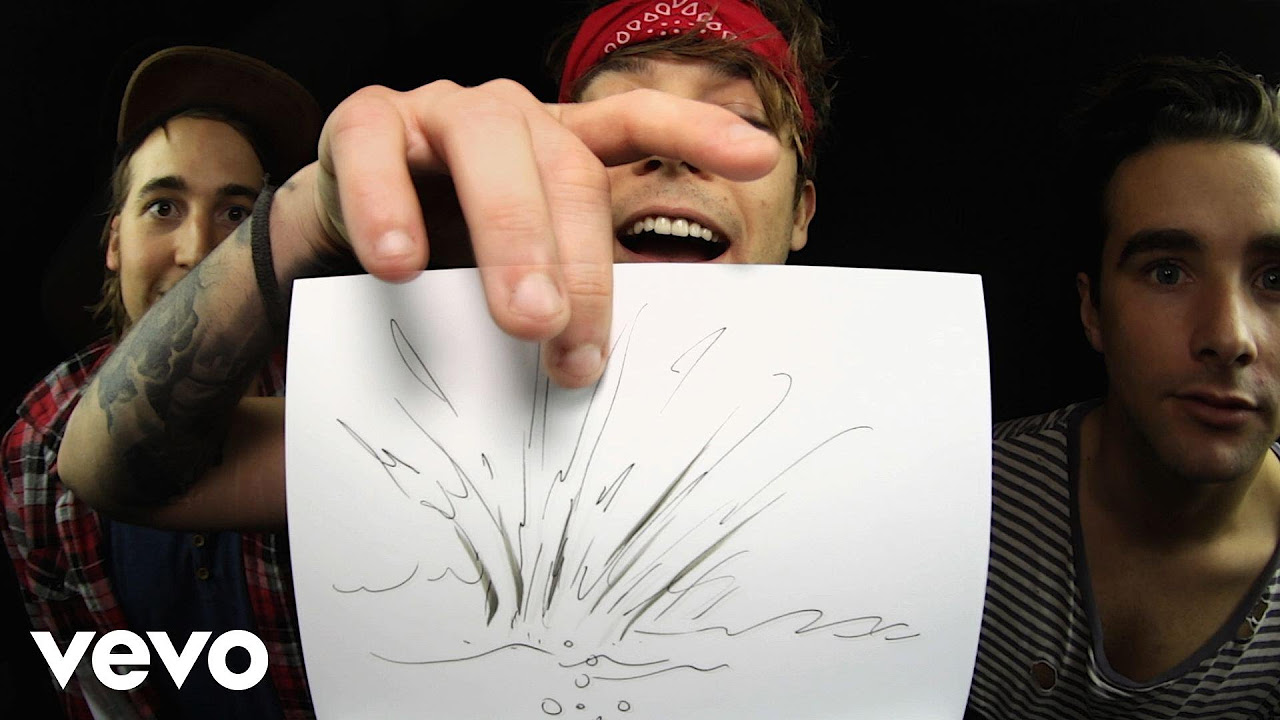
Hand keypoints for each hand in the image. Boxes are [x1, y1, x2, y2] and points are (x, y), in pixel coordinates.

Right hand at [309, 79, 780, 386]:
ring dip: (511, 237)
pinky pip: (377, 149)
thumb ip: (558, 295)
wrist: (327, 244)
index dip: (694, 134)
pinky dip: (389, 205)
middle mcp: (508, 120)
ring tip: (520, 318)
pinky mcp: (364, 124)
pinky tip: (399, 263)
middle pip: (567, 167)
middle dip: (582, 264)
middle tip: (575, 351)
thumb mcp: (510, 280)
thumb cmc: (441, 262)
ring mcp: (438, 113)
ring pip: (490, 146)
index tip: (761, 156)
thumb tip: (602, 368)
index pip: (631, 127)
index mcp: (553, 149)